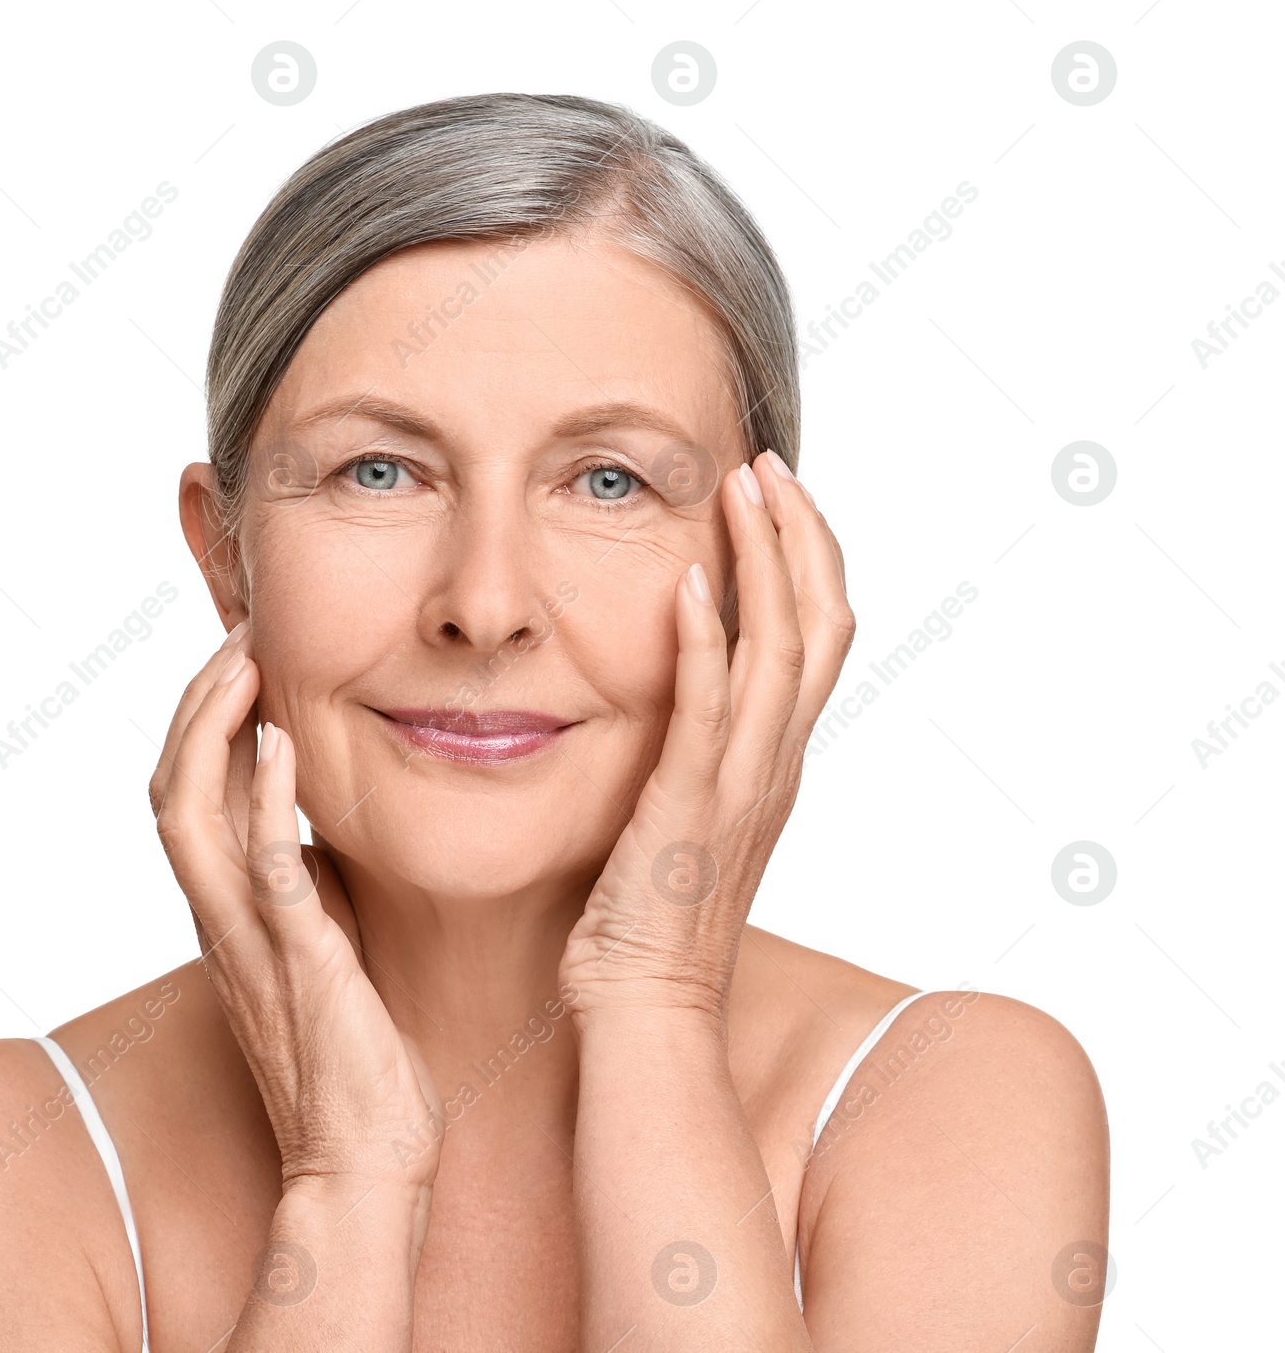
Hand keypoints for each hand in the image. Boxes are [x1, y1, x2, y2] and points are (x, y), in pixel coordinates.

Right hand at [149, 622, 444, 1208]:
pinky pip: (266, 874)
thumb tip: (319, 817)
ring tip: (246, 664)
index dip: (203, 719)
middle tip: (239, 635)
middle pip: (168, 789)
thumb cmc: (353, 1054)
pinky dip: (266, 806)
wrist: (362, 1158)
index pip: (188, 794)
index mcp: (229, 911)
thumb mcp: (322, 943)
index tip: (245, 654)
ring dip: (212, 732)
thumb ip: (307, 881)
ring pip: (190, 818)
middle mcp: (221, 919)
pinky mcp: (298, 965)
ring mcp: (250, 942)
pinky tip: (286, 745)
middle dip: (196, 704)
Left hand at [559, 452, 854, 1019]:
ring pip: (780, 651)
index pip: (817, 638)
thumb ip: (703, 753)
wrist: (649, 1006)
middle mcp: (775, 764)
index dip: (809, 559)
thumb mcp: (693, 817)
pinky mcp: (690, 807)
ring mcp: (741, 785)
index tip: (779, 496)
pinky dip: (707, 643)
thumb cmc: (655, 918)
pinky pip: (707, 710)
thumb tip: (686, 702)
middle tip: (768, 463)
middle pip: (819, 624)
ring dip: (766, 560)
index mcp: (776, 761)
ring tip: (741, 486)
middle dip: (800, 534)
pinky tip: (692, 583)